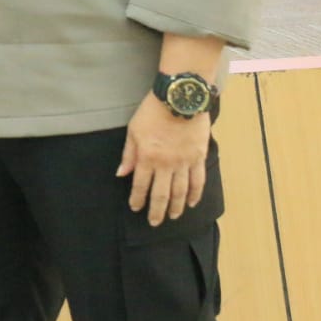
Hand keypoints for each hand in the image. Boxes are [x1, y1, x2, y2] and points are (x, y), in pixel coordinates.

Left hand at [118, 91, 210, 225]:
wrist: (179, 98)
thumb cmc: (152, 111)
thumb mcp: (133, 130)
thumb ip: (128, 154)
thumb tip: (121, 174)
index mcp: (147, 157)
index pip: (141, 185)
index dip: (138, 199)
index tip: (135, 208)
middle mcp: (166, 164)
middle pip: (161, 194)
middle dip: (157, 210)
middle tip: (154, 222)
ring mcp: (184, 162)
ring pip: (181, 191)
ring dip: (177, 207)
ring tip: (173, 217)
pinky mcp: (199, 157)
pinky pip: (198, 181)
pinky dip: (195, 194)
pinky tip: (192, 203)